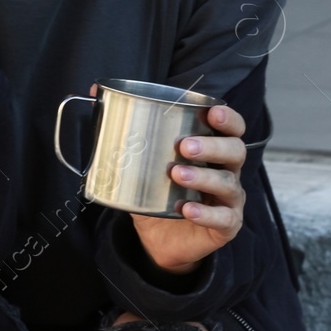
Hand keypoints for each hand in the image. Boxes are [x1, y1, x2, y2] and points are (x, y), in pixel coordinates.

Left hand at [89, 83, 247, 274]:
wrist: (157, 239)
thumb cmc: (156, 191)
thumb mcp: (140, 161)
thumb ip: (123, 128)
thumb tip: (95, 91)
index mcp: (213, 149)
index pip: (233, 128)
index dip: (228, 118)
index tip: (212, 112)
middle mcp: (227, 171)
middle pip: (235, 151)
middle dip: (212, 145)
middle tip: (184, 146)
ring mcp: (229, 200)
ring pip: (228, 184)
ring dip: (203, 177)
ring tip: (177, 174)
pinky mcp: (226, 226)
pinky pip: (223, 219)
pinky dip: (205, 214)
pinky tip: (187, 210)